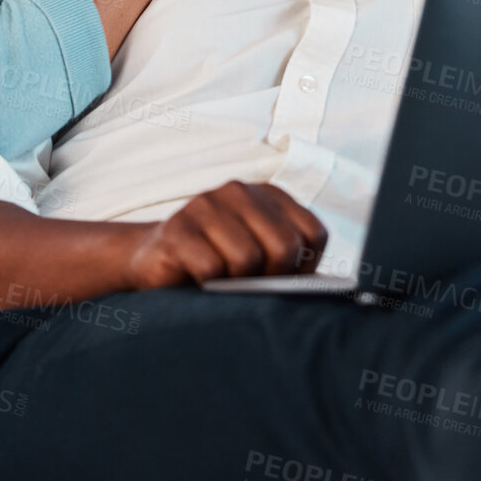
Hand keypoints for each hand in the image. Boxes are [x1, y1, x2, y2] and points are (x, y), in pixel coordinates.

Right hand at [122, 181, 329, 289]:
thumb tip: (328, 289)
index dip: (305, 268)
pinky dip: (208, 286)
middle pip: (284, 246)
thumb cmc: (218, 265)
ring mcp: (206, 205)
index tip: (284, 280)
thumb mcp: (261, 257)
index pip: (313, 234)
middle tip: (250, 286)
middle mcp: (240, 191)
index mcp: (269, 195)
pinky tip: (197, 278)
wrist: (152, 260)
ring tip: (221, 280)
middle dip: (273, 279)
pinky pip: (211, 269)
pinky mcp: (177, 229)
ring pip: (248, 259)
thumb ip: (291, 262)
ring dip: (236, 283)